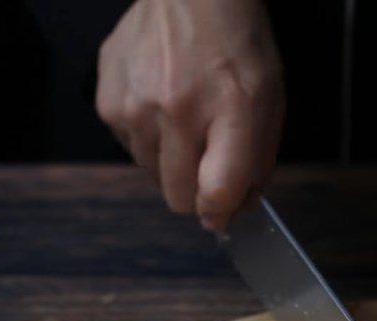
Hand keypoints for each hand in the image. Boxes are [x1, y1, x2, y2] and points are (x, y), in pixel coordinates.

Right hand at [96, 0, 283, 230]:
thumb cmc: (238, 49)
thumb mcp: (269, 107)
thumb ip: (254, 167)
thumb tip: (227, 215)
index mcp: (230, 111)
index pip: (215, 194)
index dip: (221, 213)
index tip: (224, 211)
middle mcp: (176, 110)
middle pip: (177, 197)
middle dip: (196, 191)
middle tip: (207, 158)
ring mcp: (135, 104)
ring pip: (151, 175)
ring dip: (170, 163)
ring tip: (185, 123)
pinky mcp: (107, 98)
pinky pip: (128, 147)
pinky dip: (146, 138)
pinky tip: (161, 107)